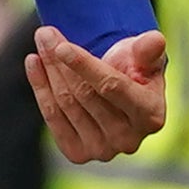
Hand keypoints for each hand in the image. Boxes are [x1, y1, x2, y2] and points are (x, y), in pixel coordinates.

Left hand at [27, 25, 167, 161]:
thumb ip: (149, 49)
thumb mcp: (146, 57)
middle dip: (60, 61)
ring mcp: (103, 151)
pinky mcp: (79, 154)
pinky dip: (40, 88)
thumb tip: (155, 40)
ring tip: (42, 41)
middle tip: (45, 34)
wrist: (121, 97)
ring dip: (48, 70)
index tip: (61, 46)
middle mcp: (128, 140)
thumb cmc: (136, 71)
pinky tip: (33, 63)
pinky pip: (52, 118)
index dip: (84, 66)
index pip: (111, 87)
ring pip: (65, 103)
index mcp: (150, 116)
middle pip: (83, 94)